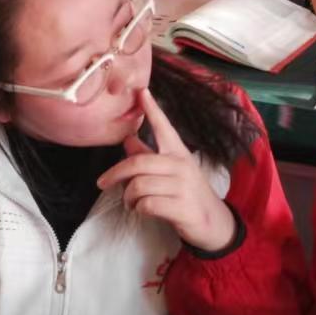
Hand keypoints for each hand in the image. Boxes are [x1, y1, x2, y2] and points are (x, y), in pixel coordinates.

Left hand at [96, 88, 234, 251]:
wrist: (213, 222)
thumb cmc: (187, 194)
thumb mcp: (170, 173)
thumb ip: (148, 157)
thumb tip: (128, 139)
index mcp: (178, 153)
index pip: (164, 127)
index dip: (152, 109)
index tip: (142, 91)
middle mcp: (181, 165)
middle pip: (138, 163)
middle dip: (115, 174)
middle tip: (103, 182)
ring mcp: (182, 186)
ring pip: (138, 185)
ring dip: (128, 197)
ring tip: (131, 202)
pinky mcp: (180, 207)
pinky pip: (146, 204)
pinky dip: (138, 209)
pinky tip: (142, 210)